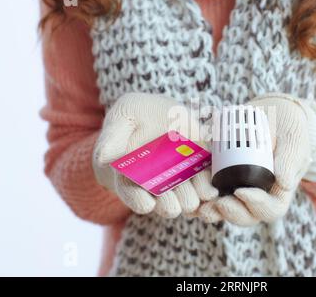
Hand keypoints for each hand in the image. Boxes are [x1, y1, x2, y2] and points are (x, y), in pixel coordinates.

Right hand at [93, 93, 217, 217]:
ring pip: (188, 199)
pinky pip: (206, 187)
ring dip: (194, 196)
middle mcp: (156, 185)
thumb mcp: (123, 118)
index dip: (140, 201)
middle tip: (178, 197)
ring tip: (200, 189)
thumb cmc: (135, 117)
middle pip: (165, 204)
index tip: (147, 203)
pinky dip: (209, 187)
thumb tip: (103, 158)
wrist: (161, 112)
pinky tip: (212, 186)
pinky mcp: (198, 171)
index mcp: (131, 178)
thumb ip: (113, 138)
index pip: (134, 197)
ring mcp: (179, 181)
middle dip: (172, 202)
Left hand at [198, 93, 312, 225]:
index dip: (255, 205)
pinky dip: (200, 196)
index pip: (269, 209)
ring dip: (212, 211)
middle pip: (245, 215)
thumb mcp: (294, 142)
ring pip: (225, 209)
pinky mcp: (222, 179)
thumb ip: (290, 160)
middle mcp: (257, 197)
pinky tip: (189, 192)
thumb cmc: (288, 130)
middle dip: (231, 213)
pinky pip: (210, 194)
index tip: (241, 191)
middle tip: (219, 203)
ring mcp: (238, 190)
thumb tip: (283, 182)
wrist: (272, 116)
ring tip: (200, 206)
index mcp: (278, 193)